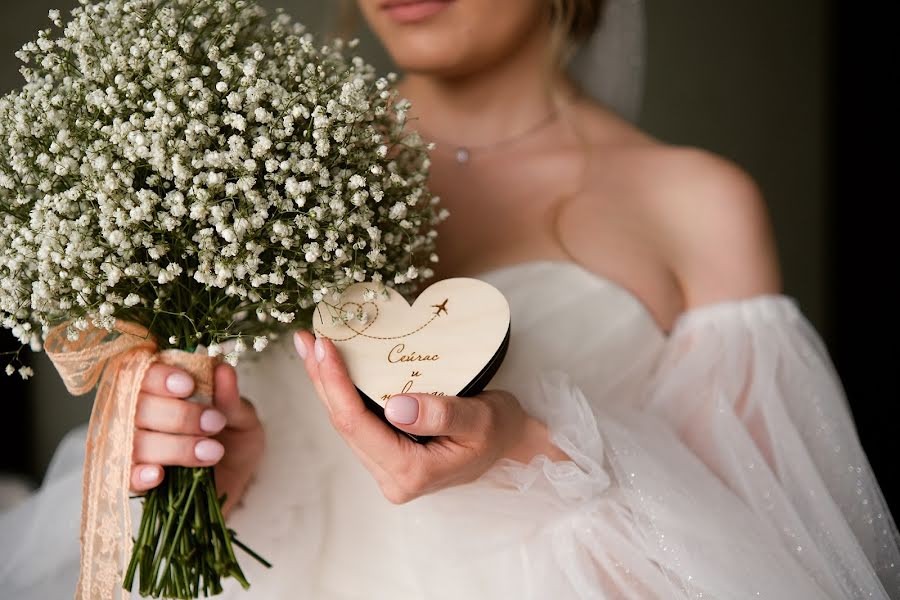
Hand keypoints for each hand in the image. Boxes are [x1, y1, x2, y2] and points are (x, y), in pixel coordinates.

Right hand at [130, 361, 264, 515]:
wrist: (236, 477)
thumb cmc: (232, 436)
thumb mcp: (241, 416)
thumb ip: (229, 398)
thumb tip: (223, 371)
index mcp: (160, 387)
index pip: (141, 372)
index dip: (159, 377)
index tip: (188, 386)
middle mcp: (138, 413)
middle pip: (136, 407)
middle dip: (178, 415)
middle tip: (214, 422)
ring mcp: (133, 447)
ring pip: (135, 442)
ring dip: (174, 447)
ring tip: (212, 451)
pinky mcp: (136, 479)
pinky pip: (126, 477)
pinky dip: (139, 475)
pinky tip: (159, 474)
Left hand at [293, 330, 567, 503]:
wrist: (511, 446)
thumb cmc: (500, 431)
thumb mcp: (482, 419)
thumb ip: (444, 414)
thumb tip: (395, 407)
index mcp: (410, 474)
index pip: (358, 426)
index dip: (335, 385)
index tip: (324, 346)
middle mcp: (391, 477)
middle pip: (344, 424)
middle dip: (322, 380)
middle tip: (306, 338)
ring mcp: (387, 467)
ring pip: (346, 422)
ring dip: (326, 383)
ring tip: (310, 346)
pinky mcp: (387, 453)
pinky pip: (357, 420)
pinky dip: (342, 390)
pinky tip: (330, 366)